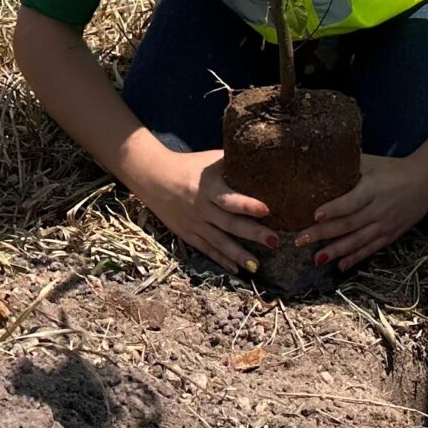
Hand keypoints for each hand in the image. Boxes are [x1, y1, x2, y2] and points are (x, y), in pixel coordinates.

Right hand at [126, 146, 276, 273]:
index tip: (266, 209)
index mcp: (207, 187)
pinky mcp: (187, 234)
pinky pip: (207, 249)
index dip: (247, 204)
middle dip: (252, 233)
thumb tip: (262, 158)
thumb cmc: (188, 166)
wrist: (153, 177)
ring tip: (257, 265)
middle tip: (274, 241)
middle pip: (229, 223)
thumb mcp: (209, 160)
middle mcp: (201, 208)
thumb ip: (232, 162)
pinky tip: (236, 269)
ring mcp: (194, 224)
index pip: (228, 198)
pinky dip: (221, 260)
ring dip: (239, 254)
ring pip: (219, 242)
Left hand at [301, 153, 427, 270]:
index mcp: (373, 188)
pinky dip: (355, 258)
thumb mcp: (373, 163)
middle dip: (323, 234)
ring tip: (317, 259)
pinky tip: (340, 266)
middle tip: (301, 240)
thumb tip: (321, 163)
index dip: (334, 209)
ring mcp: (385, 225)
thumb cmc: (394, 169)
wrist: (426, 180)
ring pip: (358, 241)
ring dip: (336, 251)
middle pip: (349, 224)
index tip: (315, 215)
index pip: (351, 202)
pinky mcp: (391, 235)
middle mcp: (379, 209)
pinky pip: (370, 249)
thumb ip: (350, 165)